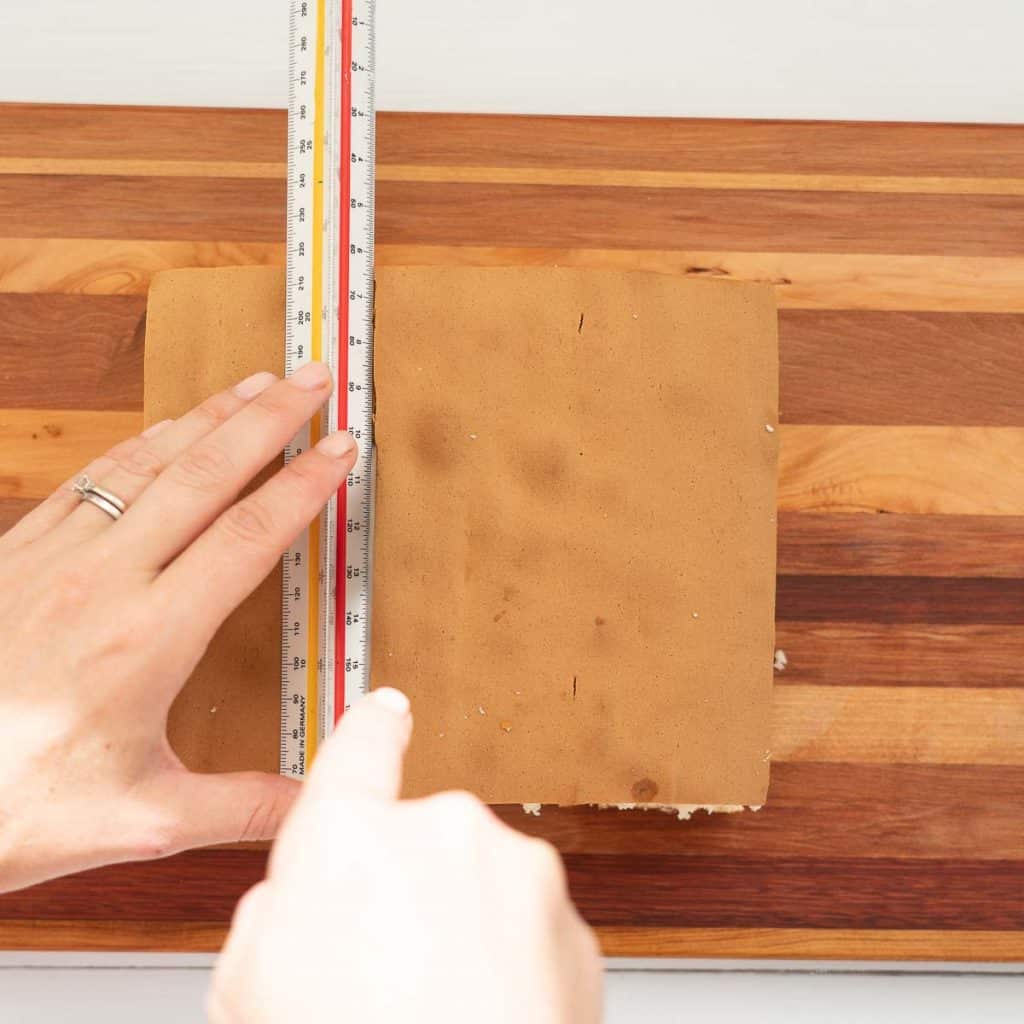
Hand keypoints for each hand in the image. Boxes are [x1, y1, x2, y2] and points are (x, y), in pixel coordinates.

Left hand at [0, 363, 356, 891]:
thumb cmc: (17, 805)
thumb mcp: (142, 820)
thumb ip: (241, 805)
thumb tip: (314, 800)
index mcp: (150, 637)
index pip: (249, 537)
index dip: (303, 486)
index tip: (340, 450)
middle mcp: (105, 581)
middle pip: (205, 475)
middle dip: (268, 419)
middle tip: (311, 379)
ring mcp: (56, 559)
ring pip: (148, 462)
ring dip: (209, 416)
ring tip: (255, 383)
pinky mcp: (17, 555)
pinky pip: (93, 479)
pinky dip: (141, 443)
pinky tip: (165, 429)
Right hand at [209, 688, 602, 1023]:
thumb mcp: (247, 985)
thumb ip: (273, 916)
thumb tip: (298, 906)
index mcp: (352, 835)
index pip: (358, 752)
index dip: (370, 731)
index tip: (386, 712)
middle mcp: (443, 830)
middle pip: (416, 842)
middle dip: (402, 891)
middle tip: (378, 974)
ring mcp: (518, 872)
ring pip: (477, 887)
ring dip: (459, 932)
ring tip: (430, 1007)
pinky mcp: (570, 923)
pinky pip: (525, 929)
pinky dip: (508, 964)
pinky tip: (480, 1016)